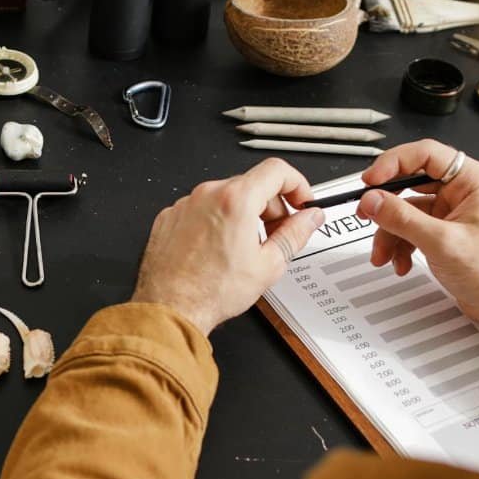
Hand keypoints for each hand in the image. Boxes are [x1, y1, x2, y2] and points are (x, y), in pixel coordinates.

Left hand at [132, 158, 325, 335]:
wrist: (170, 308)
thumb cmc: (210, 292)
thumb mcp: (268, 265)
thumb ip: (295, 234)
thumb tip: (309, 219)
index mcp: (235, 200)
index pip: (276, 170)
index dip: (297, 185)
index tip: (300, 202)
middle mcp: (207, 195)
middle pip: (251, 184)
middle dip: (271, 207)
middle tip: (276, 234)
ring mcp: (185, 204)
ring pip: (225, 198)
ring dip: (243, 216)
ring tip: (245, 250)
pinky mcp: (170, 217)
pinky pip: (201, 210)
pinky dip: (216, 223)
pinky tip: (219, 251)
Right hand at [357, 140, 478, 339]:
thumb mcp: (442, 242)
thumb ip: (403, 219)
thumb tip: (373, 200)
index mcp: (471, 181)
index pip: (425, 155)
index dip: (393, 164)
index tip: (370, 181)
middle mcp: (461, 192)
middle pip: (410, 183)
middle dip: (386, 204)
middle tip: (366, 212)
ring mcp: (450, 212)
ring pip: (405, 210)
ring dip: (389, 233)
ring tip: (383, 253)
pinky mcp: (442, 231)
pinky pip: (409, 229)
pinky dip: (399, 245)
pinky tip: (400, 262)